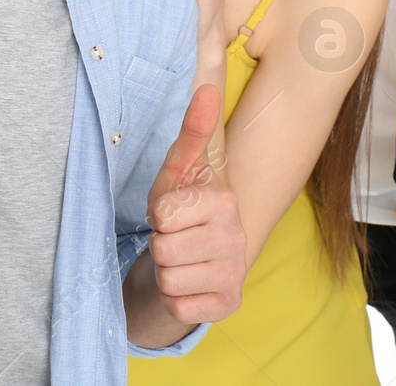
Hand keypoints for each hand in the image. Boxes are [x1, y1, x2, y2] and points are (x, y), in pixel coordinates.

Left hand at [144, 84, 245, 323]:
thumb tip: (205, 88)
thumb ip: (191, 131)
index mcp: (225, 201)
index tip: (172, 212)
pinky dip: (174, 298)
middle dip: (160, 244)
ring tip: (180, 258)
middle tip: (176, 237)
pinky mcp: (228, 305)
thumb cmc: (182, 206)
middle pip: (163, 249)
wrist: (192, 254)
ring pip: (168, 279)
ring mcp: (235, 274)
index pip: (163, 215)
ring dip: (165, 271)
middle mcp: (237, 238)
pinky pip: (178, 306)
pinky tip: (189, 282)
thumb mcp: (177, 169)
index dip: (158, 215)